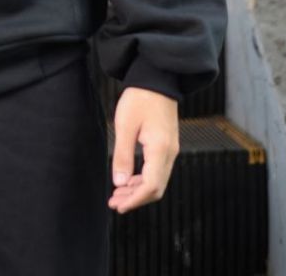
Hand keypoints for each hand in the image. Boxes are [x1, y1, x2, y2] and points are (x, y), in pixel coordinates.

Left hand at [107, 86, 179, 213]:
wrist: (156, 79)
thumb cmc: (140, 98)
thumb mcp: (125, 125)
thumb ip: (123, 155)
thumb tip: (119, 183)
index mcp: (160, 149)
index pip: (150, 186)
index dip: (134, 200)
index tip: (117, 205)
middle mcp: (170, 153)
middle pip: (156, 188)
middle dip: (135, 199)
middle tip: (114, 202)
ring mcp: (170, 150)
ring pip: (157, 181)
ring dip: (138, 190)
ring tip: (118, 194)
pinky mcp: (167, 145)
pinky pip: (158, 170)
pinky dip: (143, 179)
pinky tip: (129, 179)